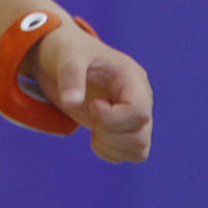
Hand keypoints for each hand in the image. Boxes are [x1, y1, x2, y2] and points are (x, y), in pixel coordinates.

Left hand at [27, 25, 153, 163]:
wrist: (66, 58)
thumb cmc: (71, 52)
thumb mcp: (68, 56)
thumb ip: (70, 75)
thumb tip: (71, 103)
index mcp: (133, 78)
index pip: (139, 112)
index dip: (112, 117)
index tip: (92, 103)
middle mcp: (140, 98)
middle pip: (140, 135)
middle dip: (109, 133)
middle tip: (90, 112)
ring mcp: (135, 115)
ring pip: (139, 149)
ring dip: (111, 145)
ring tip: (93, 126)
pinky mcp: (127, 129)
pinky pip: (131, 155)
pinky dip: (111, 152)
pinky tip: (96, 135)